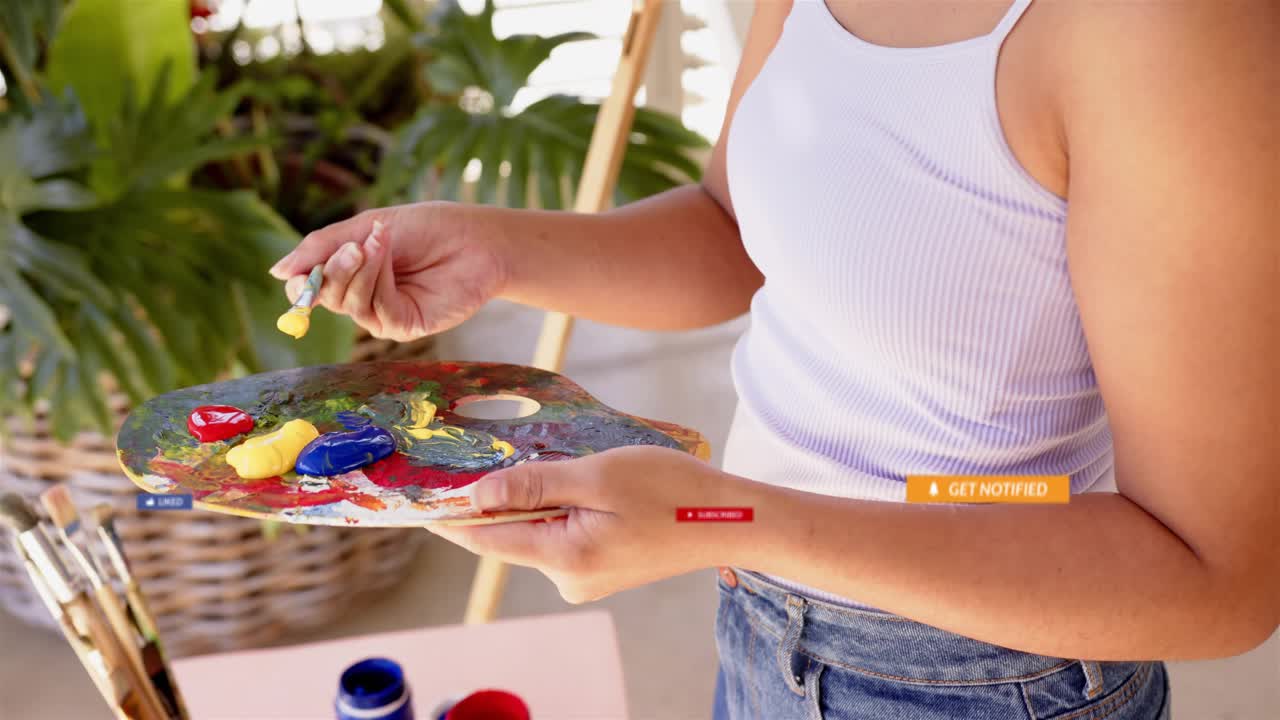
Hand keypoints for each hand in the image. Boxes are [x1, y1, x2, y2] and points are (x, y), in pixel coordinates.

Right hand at [269, 202, 507, 340]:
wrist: (476, 238)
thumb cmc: (428, 228)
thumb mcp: (367, 226)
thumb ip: (322, 248)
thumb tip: (276, 273)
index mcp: (353, 272)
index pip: (312, 288)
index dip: (301, 283)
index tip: (298, 274)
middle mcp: (365, 296)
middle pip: (327, 297)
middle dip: (334, 269)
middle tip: (354, 245)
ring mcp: (384, 314)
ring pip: (350, 303)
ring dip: (360, 269)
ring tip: (379, 240)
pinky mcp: (405, 325)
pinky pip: (376, 309)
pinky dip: (378, 279)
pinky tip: (388, 254)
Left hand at [429, 445, 751, 602]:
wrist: (731, 519)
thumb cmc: (672, 491)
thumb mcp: (597, 476)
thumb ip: (533, 486)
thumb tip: (474, 496)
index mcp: (563, 558)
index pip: (484, 538)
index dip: (448, 514)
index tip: (415, 493)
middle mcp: (568, 578)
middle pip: (510, 533)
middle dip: (502, 495)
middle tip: (497, 451)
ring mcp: (586, 577)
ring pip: (539, 531)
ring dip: (539, 497)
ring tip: (566, 463)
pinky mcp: (602, 568)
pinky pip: (564, 534)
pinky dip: (563, 507)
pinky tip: (587, 483)